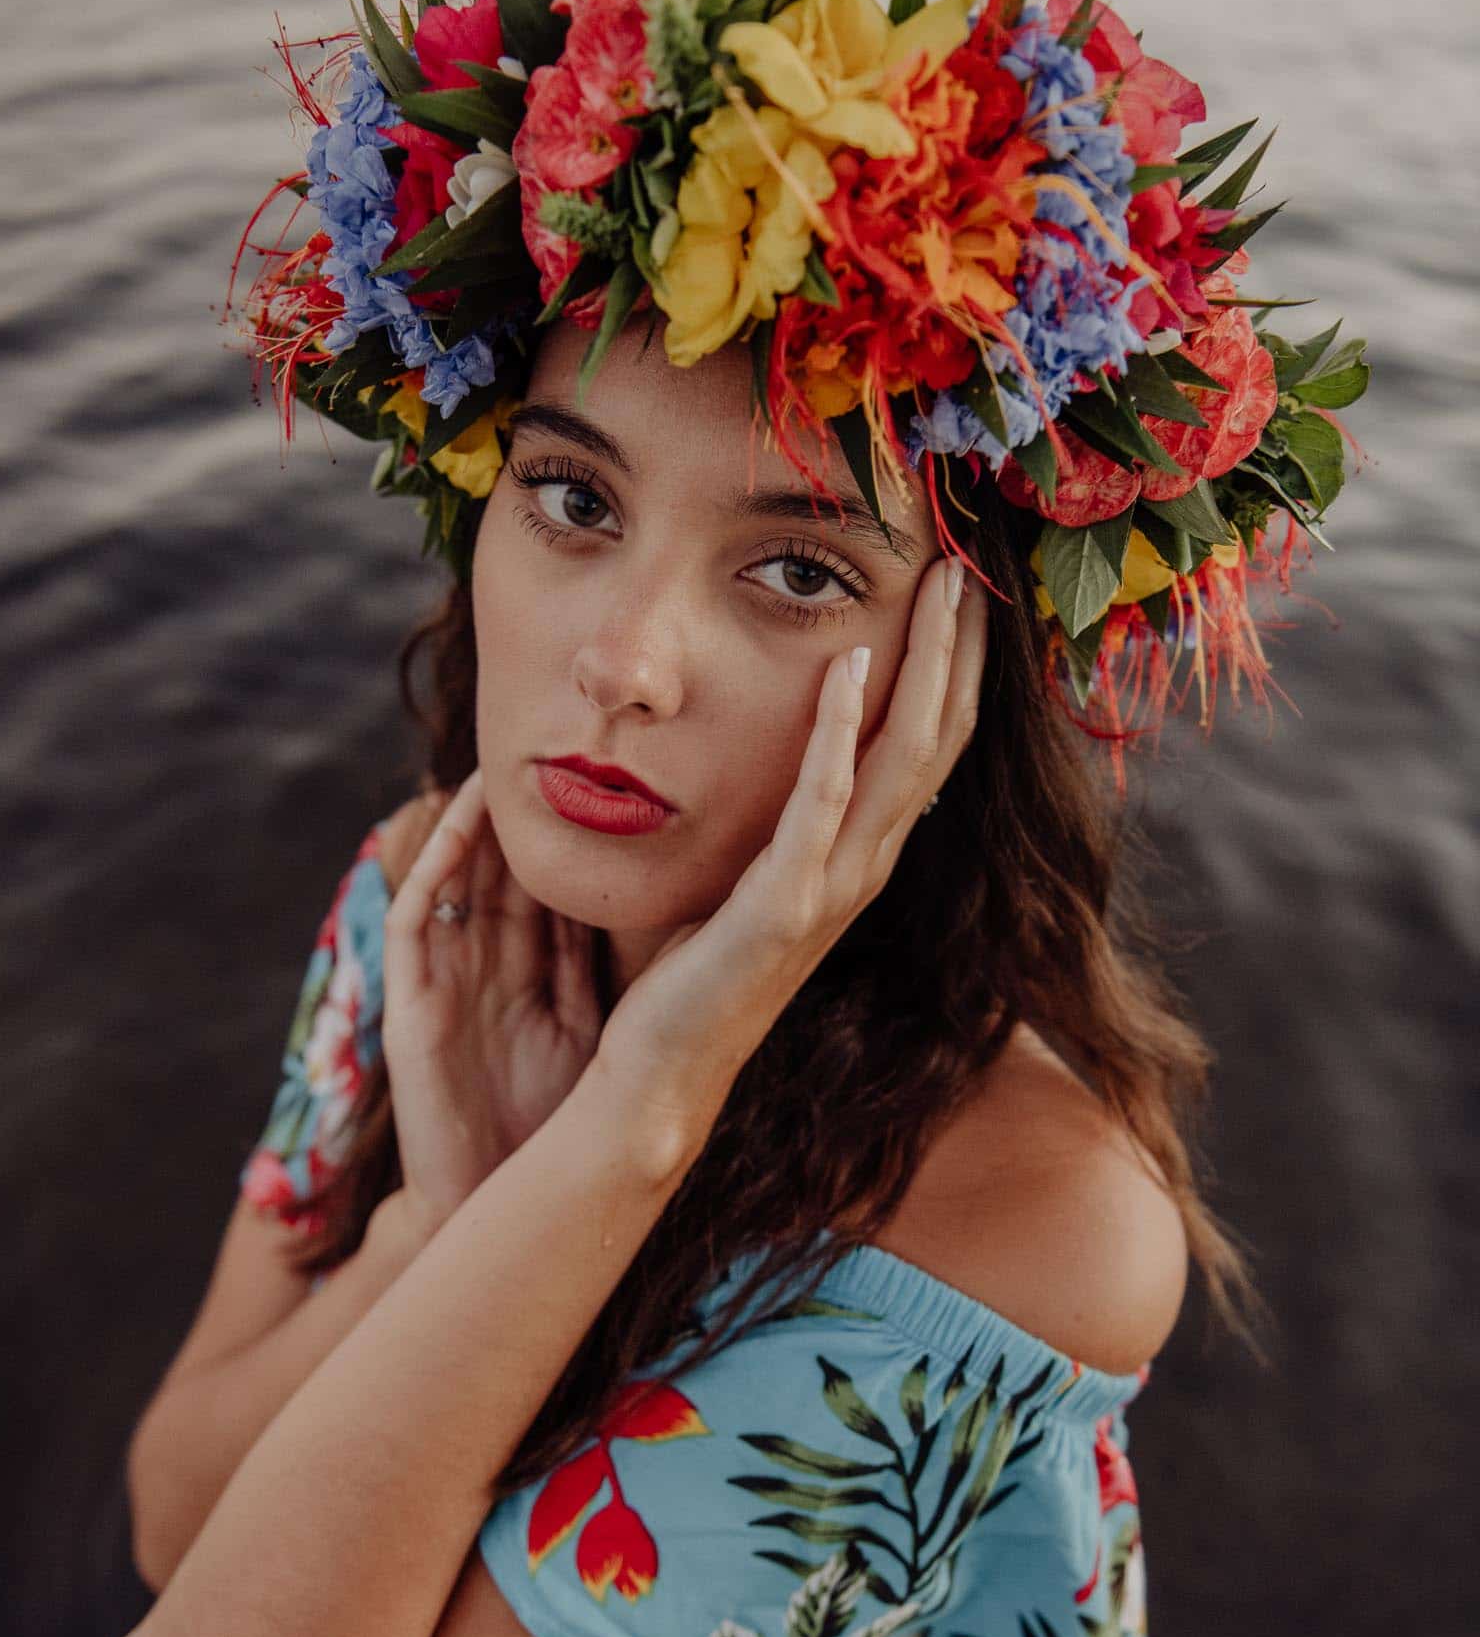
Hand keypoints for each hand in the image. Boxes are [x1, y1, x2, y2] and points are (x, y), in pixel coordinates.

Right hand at [379, 780, 604, 1216]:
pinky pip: (415, 916)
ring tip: (503, 753)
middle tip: (557, 737)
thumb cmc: (555, 1129)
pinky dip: (435, 864)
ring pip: (460, 878)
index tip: (621, 776)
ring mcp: (447, 980)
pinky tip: (462, 821)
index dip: (580, 834)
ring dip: (477, 820)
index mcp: (539, 978)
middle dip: (528, 810)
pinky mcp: (411, 1001)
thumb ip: (615, 972)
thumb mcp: (598, 1031)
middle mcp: (490, 969)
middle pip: (507, 870)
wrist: (498, 1202)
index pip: (558, 888)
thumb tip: (683, 912)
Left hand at [596, 554, 986, 1145]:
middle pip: (939, 739)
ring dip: (924, 668)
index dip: (957, 667)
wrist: (666, 1073)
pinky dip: (838, 732)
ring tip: (938, 590)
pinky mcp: (781, 907)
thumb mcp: (753, 877)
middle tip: (970, 562)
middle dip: (960, 648)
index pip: (933, 746)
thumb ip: (784, 820)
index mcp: (860, 859)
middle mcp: (864, 870)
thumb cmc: (698, 973)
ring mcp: (830, 890)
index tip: (964, 587)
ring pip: (902, 760)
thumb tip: (788, 751)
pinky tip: (847, 666)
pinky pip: (821, 804)